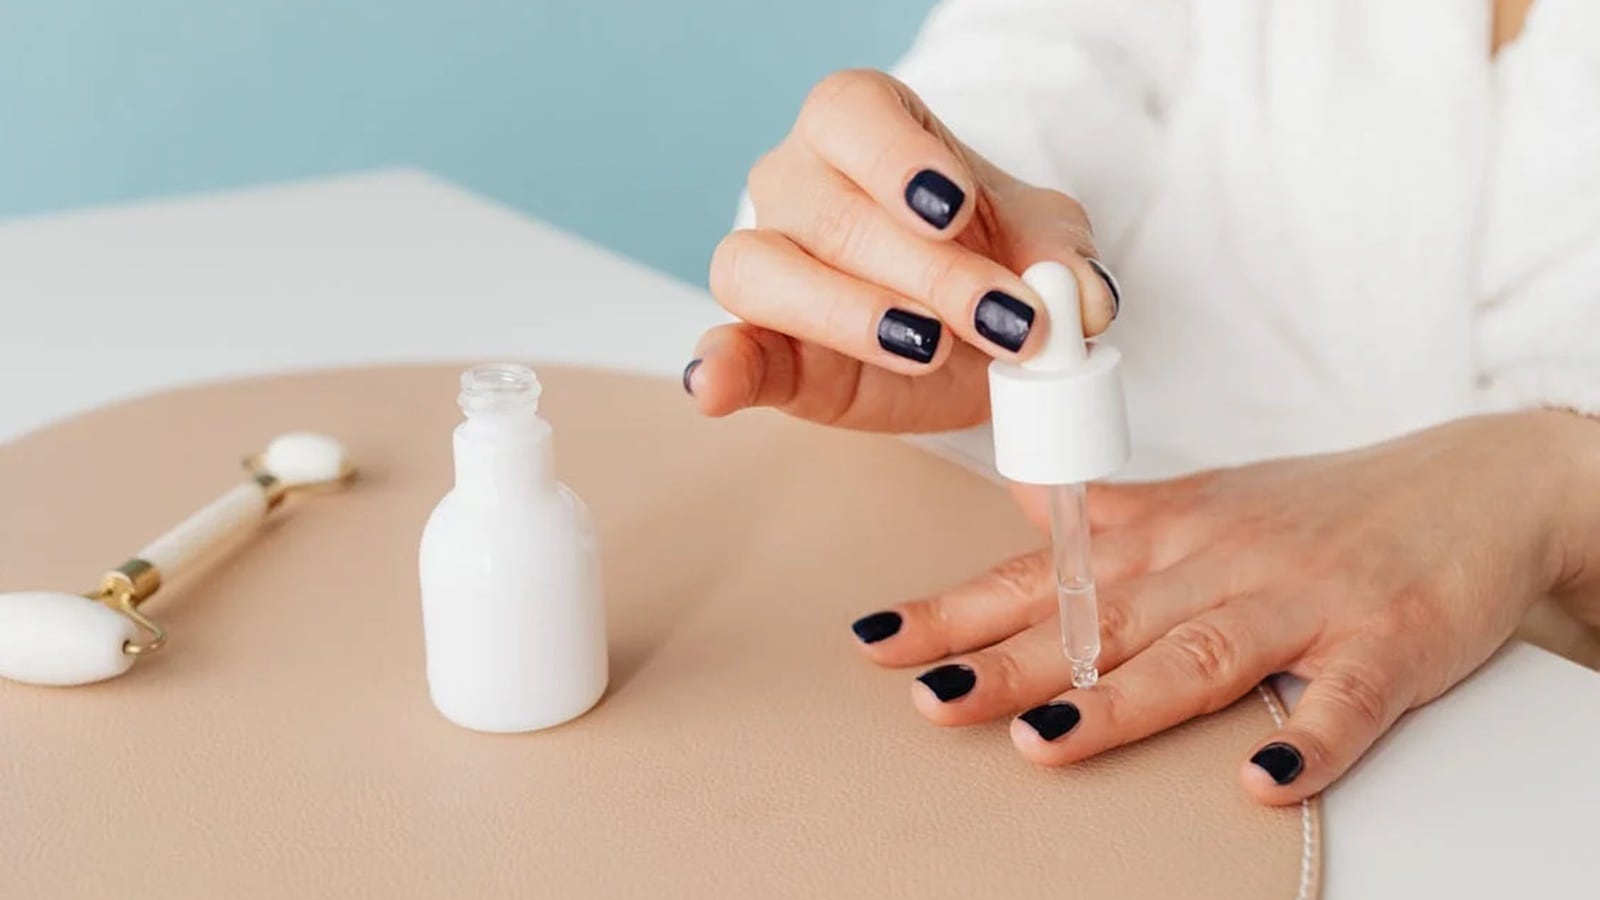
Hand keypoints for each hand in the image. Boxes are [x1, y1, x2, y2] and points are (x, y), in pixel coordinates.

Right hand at [688, 69, 1118, 432]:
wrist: (974, 334)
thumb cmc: (993, 259)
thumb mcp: (1045, 245)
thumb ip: (1067, 261)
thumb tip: (1084, 299)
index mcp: (862, 126)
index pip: (851, 115)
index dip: (897, 160)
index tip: (953, 208)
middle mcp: (798, 182)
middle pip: (831, 211)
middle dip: (925, 270)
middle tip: (1005, 318)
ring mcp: (766, 261)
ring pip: (762, 270)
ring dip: (846, 314)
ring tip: (925, 348)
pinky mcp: (762, 346)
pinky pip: (726, 347)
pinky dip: (720, 367)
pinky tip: (714, 386)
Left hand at [848, 411, 1599, 802]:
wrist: (1475, 482)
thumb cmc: (1324, 504)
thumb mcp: (1208, 497)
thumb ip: (1115, 513)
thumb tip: (1027, 499)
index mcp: (1168, 536)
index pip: (1043, 578)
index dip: (958, 611)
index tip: (881, 642)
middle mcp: (1219, 564)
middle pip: (1100, 622)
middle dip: (1008, 662)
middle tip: (930, 696)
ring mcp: (1302, 602)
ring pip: (1202, 654)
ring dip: (1122, 700)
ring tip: (1046, 740)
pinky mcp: (1386, 642)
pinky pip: (1343, 700)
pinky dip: (1307, 741)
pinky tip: (1262, 782)